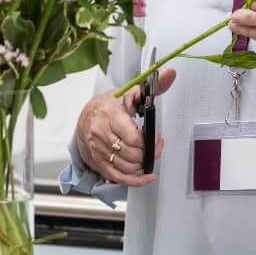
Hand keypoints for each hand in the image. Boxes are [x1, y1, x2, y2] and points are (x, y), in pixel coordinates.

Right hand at [74, 69, 174, 187]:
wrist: (85, 116)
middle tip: (155, 147)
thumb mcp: (128, 93)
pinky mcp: (97, 162)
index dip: (150, 141)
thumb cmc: (108, 105)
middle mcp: (100, 133)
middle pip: (131, 154)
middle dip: (148, 154)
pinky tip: (146, 177)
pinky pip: (117, 177)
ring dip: (141, 165)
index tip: (157, 137)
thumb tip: (170, 74)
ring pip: (126, 166)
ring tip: (147, 156)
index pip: (133, 138)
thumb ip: (152, 87)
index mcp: (109, 114)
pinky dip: (134, 180)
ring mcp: (98, 149)